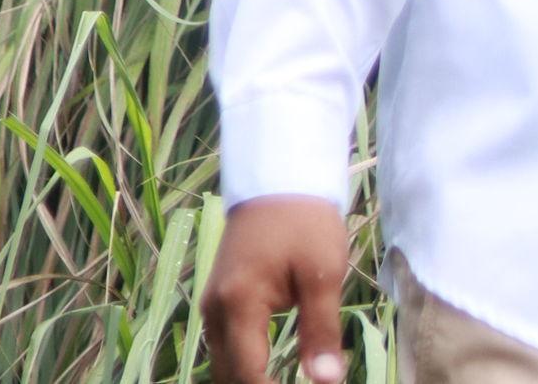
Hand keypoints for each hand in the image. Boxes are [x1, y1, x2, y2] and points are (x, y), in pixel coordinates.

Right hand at [200, 195, 349, 383]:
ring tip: (285, 383)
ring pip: (224, 366)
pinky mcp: (218, 300)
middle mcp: (214, 311)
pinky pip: (225, 348)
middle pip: (229, 377)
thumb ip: (321, 330)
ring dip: (250, 381)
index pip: (249, 377)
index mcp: (238, 304)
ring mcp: (212, 306)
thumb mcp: (322, 271)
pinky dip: (244, 367)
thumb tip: (326, 383)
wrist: (279, 175)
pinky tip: (269, 374)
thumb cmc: (304, 219)